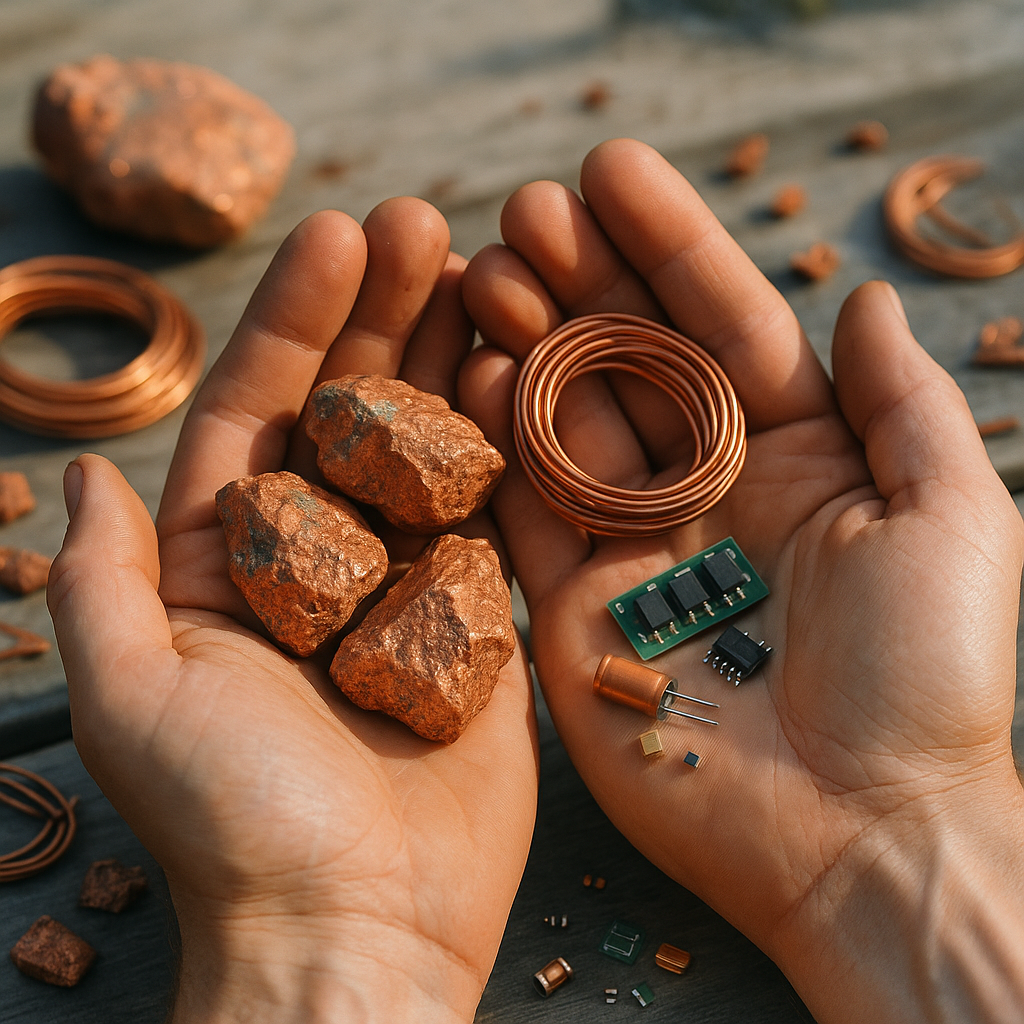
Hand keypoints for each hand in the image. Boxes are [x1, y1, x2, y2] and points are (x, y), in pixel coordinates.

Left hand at [47, 200, 537, 1023]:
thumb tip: (78, 472)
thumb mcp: (138, 695)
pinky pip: (500, 518)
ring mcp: (409, 586)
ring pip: (432, 449)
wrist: (361, 934)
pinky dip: (513, 445)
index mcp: (227, 565)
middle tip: (430, 224)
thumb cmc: (239, 824)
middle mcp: (320, 562)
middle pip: (353, 413)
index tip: (339, 235)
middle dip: (385, 315)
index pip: (260, 411)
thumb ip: (102, 580)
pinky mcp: (483, 622)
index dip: (295, 321)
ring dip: (453, 359)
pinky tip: (531, 371)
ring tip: (488, 269)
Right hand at [459, 139, 1023, 1023]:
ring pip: (566, 421)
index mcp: (799, 456)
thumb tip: (859, 294)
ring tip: (486, 268)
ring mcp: (633, 547)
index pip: (721, 324)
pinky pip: (527, 512)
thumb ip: (901, 403)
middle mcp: (707, 489)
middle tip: (527, 210)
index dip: (670, 247)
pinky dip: (497, 444)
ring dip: (527, 342)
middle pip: (631, 361)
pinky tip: (472, 370)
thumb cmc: (930, 682)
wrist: (864, 840)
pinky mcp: (572, 610)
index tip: (610, 172)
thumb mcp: (955, 519)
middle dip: (581, 279)